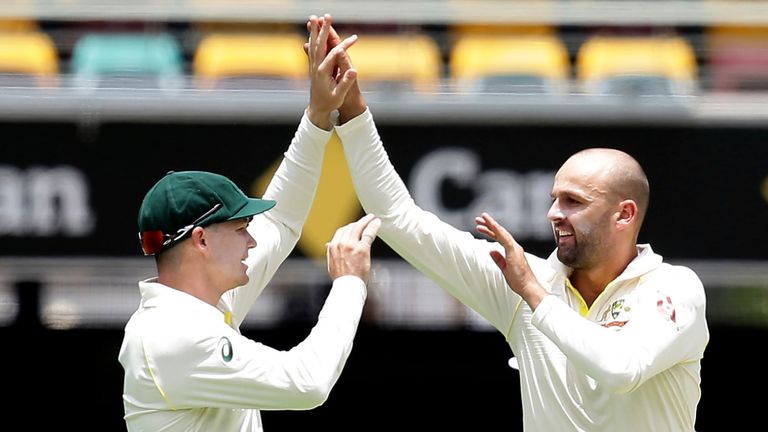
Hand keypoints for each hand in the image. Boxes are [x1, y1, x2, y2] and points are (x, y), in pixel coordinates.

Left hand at [306, 13, 358, 129]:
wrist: (317, 109)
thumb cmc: (330, 102)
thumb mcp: (340, 95)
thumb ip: (346, 82)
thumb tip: (354, 71)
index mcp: (323, 72)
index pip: (334, 54)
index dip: (345, 45)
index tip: (355, 38)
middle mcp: (316, 66)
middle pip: (320, 44)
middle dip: (324, 29)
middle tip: (327, 16)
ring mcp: (313, 66)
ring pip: (313, 44)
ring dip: (314, 30)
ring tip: (314, 18)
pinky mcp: (313, 66)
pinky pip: (312, 49)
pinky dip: (312, 39)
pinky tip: (311, 32)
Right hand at [326, 213, 380, 284]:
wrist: (348, 286)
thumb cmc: (342, 278)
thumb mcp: (331, 264)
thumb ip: (330, 253)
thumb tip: (328, 244)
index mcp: (333, 247)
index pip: (341, 231)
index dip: (350, 226)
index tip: (355, 225)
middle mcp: (341, 243)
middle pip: (351, 227)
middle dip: (359, 222)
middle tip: (366, 219)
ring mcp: (352, 245)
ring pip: (359, 227)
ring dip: (366, 221)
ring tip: (372, 218)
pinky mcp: (362, 248)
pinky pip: (368, 233)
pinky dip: (373, 226)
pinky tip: (377, 223)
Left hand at [475, 212, 545, 309]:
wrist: (528, 287)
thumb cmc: (519, 280)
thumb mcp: (505, 268)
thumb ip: (498, 259)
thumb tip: (491, 251)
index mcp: (512, 250)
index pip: (500, 237)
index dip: (490, 231)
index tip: (481, 226)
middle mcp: (514, 247)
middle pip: (500, 232)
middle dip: (489, 224)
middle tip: (478, 219)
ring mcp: (515, 249)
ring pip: (502, 233)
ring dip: (492, 224)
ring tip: (482, 218)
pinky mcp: (514, 252)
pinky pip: (505, 239)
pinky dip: (498, 231)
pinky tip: (492, 225)